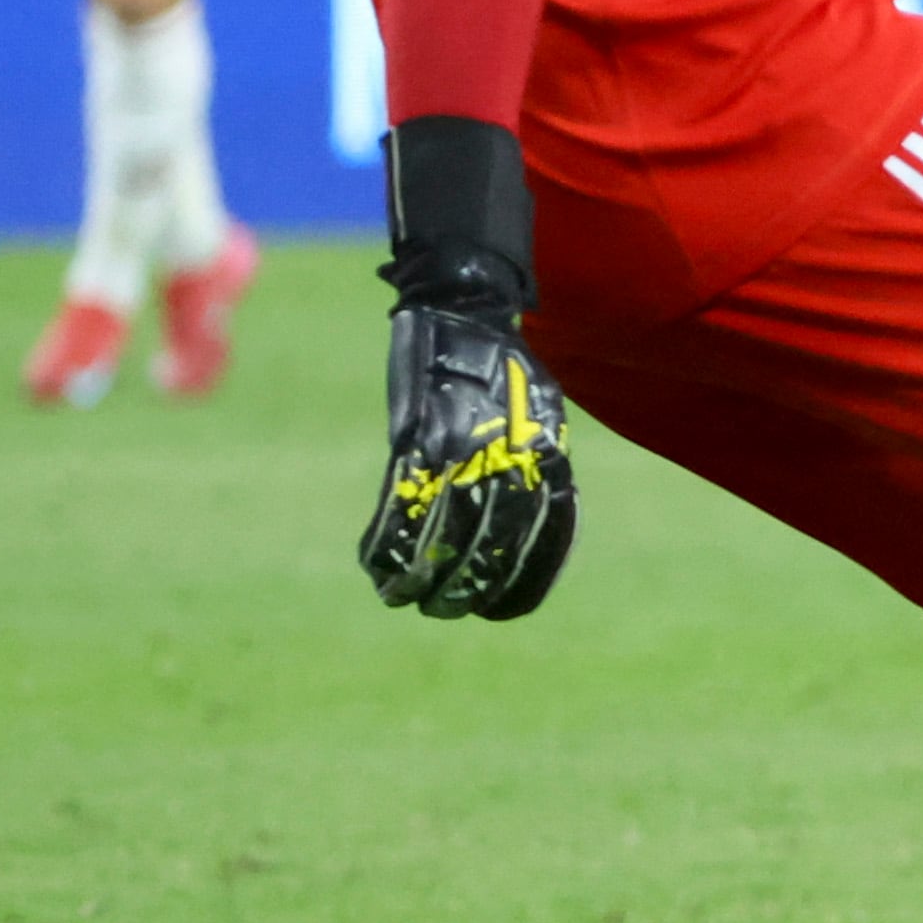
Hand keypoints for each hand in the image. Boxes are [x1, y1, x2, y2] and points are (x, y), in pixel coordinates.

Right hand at [362, 306, 580, 618]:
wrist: (467, 311)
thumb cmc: (510, 369)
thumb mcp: (545, 417)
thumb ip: (541, 468)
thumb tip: (542, 520)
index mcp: (546, 456)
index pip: (544, 537)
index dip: (523, 583)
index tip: (499, 610)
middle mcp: (507, 459)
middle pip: (490, 545)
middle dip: (465, 588)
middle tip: (443, 608)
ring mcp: (459, 450)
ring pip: (442, 534)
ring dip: (422, 576)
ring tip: (406, 598)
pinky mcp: (415, 436)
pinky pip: (400, 503)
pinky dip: (386, 541)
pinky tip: (376, 566)